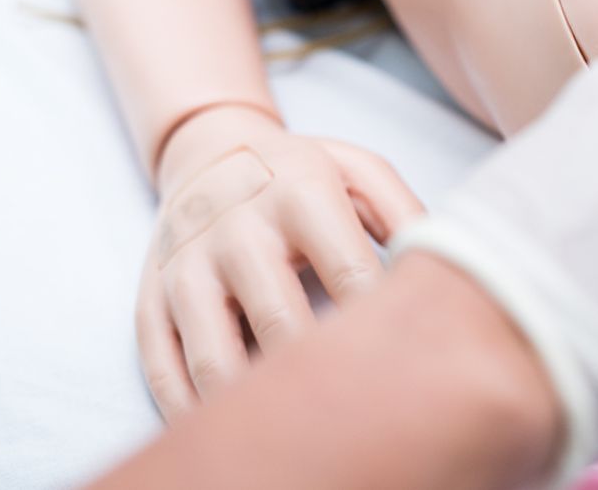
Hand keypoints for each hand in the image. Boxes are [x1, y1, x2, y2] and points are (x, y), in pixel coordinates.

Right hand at [136, 105, 423, 418]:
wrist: (208, 152)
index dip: (381, 324)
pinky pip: (165, 367)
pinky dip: (193, 413)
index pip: (350, 272)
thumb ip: (406, 212)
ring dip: (254, 406)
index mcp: (300, 191)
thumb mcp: (360, 170)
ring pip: (215, 356)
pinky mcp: (150, 298)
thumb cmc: (304, 174)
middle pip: (280, 322)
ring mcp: (185, 265)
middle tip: (360, 419)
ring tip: (297, 445)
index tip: (409, 366)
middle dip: (321, 378)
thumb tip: (447, 267)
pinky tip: (232, 439)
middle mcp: (237, 227)